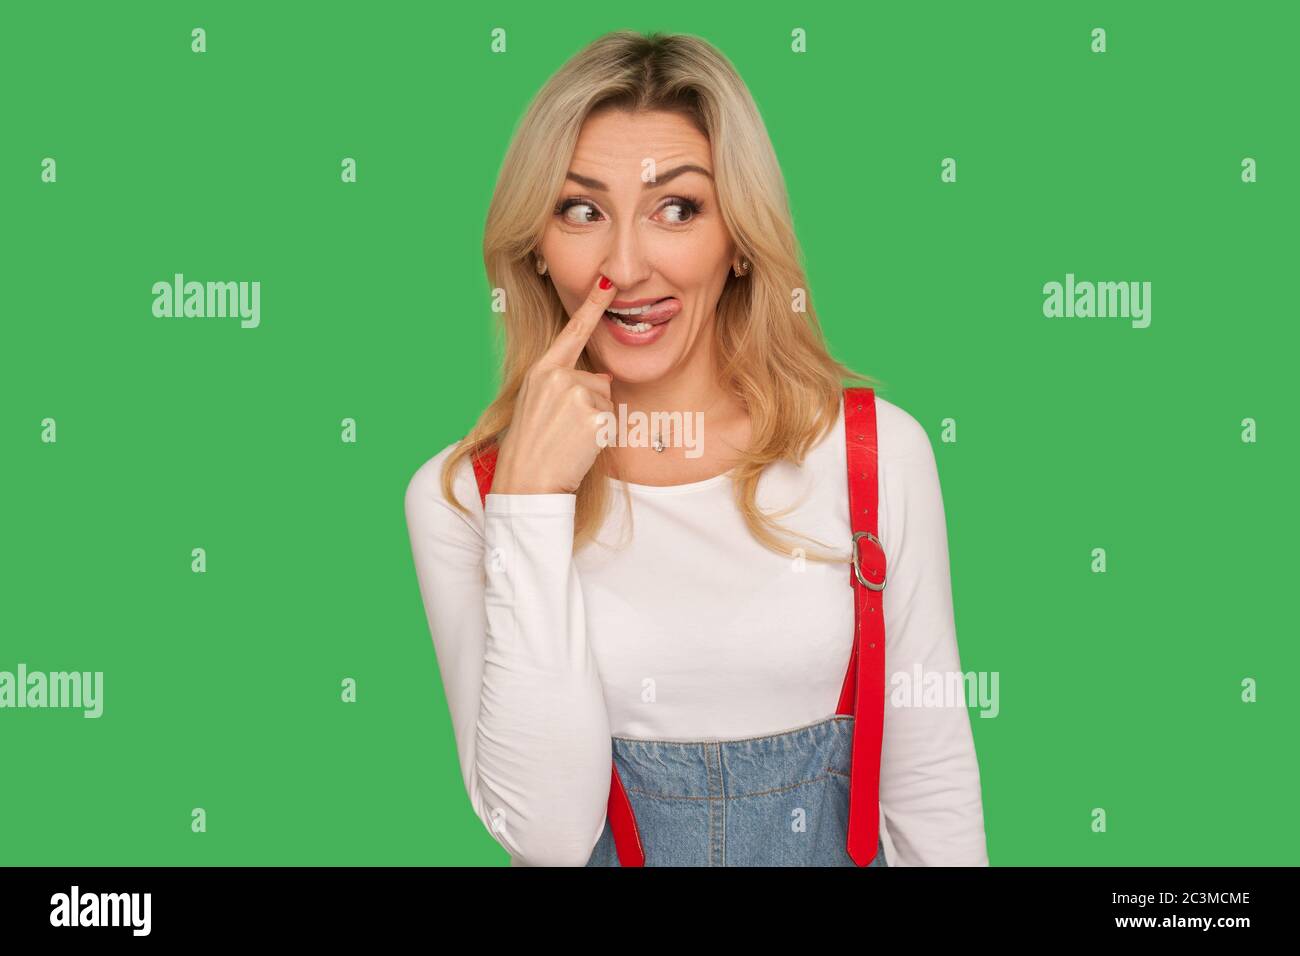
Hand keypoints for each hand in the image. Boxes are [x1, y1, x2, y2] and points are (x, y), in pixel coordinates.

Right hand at [491, 274, 618, 494]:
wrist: (527, 481)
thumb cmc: (531, 447)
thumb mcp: (538, 405)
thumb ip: (565, 384)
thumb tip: (603, 378)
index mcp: (541, 370)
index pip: (572, 332)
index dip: (592, 305)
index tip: (607, 281)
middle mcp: (558, 376)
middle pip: (598, 381)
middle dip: (590, 405)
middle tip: (563, 431)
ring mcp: (576, 394)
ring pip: (606, 401)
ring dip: (595, 422)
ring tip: (568, 439)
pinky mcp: (594, 416)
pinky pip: (611, 421)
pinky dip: (600, 437)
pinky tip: (578, 447)